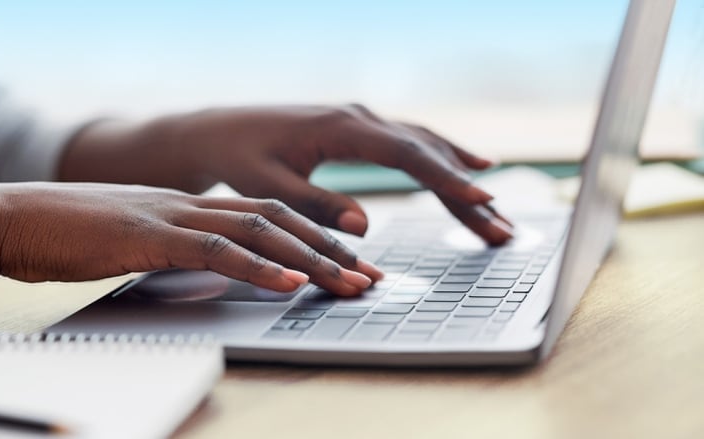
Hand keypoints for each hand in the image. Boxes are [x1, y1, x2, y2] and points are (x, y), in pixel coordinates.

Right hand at [0, 183, 381, 297]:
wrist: (18, 217)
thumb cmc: (76, 234)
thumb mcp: (142, 240)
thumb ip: (182, 249)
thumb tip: (219, 269)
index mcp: (195, 205)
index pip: (270, 216)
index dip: (315, 238)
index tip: (350, 262)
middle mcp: (194, 205)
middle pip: (279, 220)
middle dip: (330, 250)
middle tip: (371, 277)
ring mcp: (173, 217)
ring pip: (259, 231)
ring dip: (309, 259)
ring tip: (349, 282)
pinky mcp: (149, 237)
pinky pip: (213, 251)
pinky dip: (256, 267)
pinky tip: (288, 282)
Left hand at [59, 104, 512, 244]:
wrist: (216, 131)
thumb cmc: (237, 158)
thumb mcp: (268, 188)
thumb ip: (315, 206)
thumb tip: (364, 226)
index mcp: (341, 127)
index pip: (407, 155)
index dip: (447, 179)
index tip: (482, 201)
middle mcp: (358, 116)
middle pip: (427, 151)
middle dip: (465, 190)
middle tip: (501, 227)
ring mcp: (361, 119)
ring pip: (424, 145)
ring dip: (459, 176)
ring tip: (494, 209)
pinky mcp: (357, 128)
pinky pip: (409, 143)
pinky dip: (440, 158)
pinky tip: (464, 168)